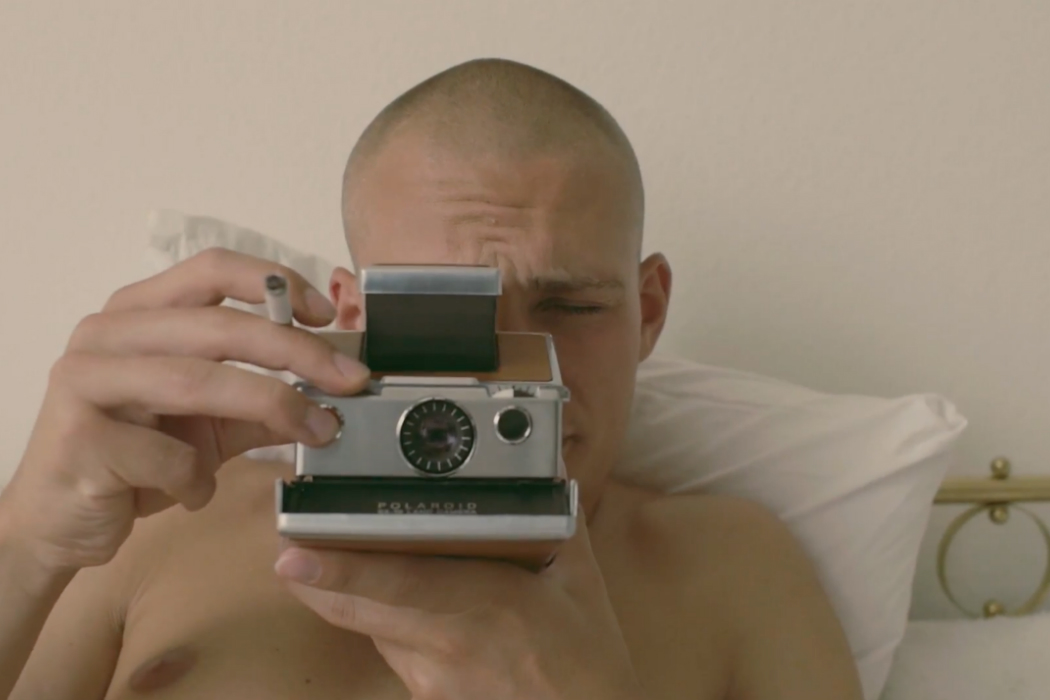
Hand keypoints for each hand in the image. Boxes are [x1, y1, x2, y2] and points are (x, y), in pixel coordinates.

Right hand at [0, 248, 368, 572]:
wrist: (58, 522)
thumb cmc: (136, 461)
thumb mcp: (211, 425)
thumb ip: (264, 402)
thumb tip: (336, 390)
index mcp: (139, 312)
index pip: (213, 269)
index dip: (277, 283)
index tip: (328, 315)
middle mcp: (106, 332)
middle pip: (218, 325)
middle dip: (298, 352)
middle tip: (350, 379)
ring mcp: (84, 379)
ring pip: (196, 381)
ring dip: (272, 406)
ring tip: (316, 432)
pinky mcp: (78, 436)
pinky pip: (168, 454)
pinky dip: (198, 479)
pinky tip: (194, 493)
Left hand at [274, 514, 645, 699]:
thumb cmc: (586, 655)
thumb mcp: (579, 579)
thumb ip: (557, 516)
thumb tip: (547, 464)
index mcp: (480, 608)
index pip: (395, 586)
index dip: (339, 571)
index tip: (292, 555)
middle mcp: (442, 646)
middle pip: (354, 610)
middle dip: (313, 576)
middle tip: (287, 535)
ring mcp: (428, 677)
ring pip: (367, 626)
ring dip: (345, 593)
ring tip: (328, 551)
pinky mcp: (425, 692)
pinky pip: (388, 645)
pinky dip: (380, 616)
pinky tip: (394, 596)